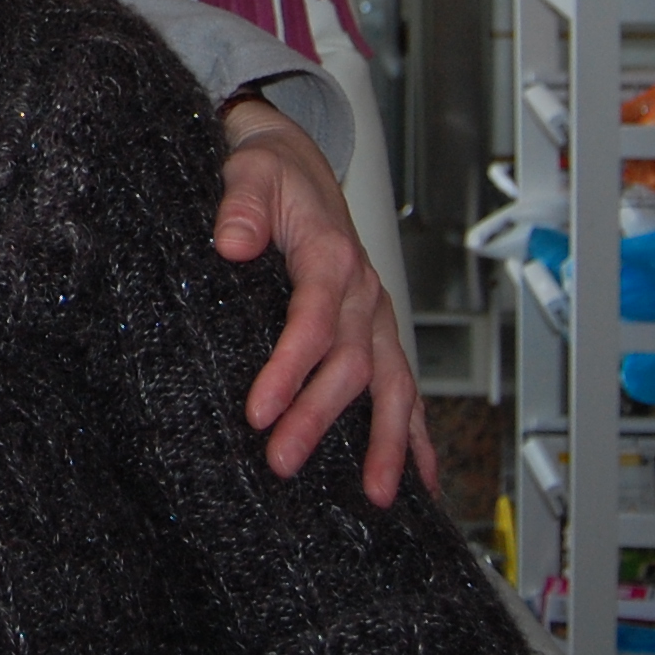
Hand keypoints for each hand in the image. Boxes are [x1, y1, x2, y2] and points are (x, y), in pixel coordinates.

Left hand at [211, 99, 436, 508]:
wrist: (296, 161)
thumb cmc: (271, 171)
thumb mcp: (248, 172)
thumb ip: (240, 205)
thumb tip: (233, 241)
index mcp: (331, 257)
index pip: (313, 323)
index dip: (289, 370)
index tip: (261, 411)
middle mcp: (364, 291)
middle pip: (349, 365)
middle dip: (319, 418)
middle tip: (284, 461)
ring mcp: (377, 315)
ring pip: (393, 385)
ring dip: (386, 441)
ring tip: (376, 494)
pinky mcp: (377, 331)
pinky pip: (406, 387)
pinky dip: (418, 434)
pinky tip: (422, 479)